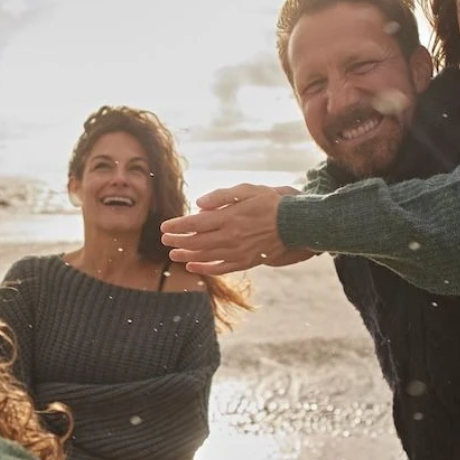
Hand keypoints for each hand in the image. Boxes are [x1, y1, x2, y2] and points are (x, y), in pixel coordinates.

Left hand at [160, 183, 313, 273]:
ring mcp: (238, 252)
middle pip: (196, 241)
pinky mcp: (245, 261)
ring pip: (206, 256)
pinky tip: (193, 266)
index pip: (195, 224)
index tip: (164, 226)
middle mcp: (231, 237)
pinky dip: (204, 268)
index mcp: (229, 217)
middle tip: (165, 239)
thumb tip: (198, 204)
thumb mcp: (247, 190)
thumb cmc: (270, 203)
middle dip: (177, 240)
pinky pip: (220, 268)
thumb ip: (222, 196)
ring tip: (173, 253)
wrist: (294, 223)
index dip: (177, 226)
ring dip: (187, 255)